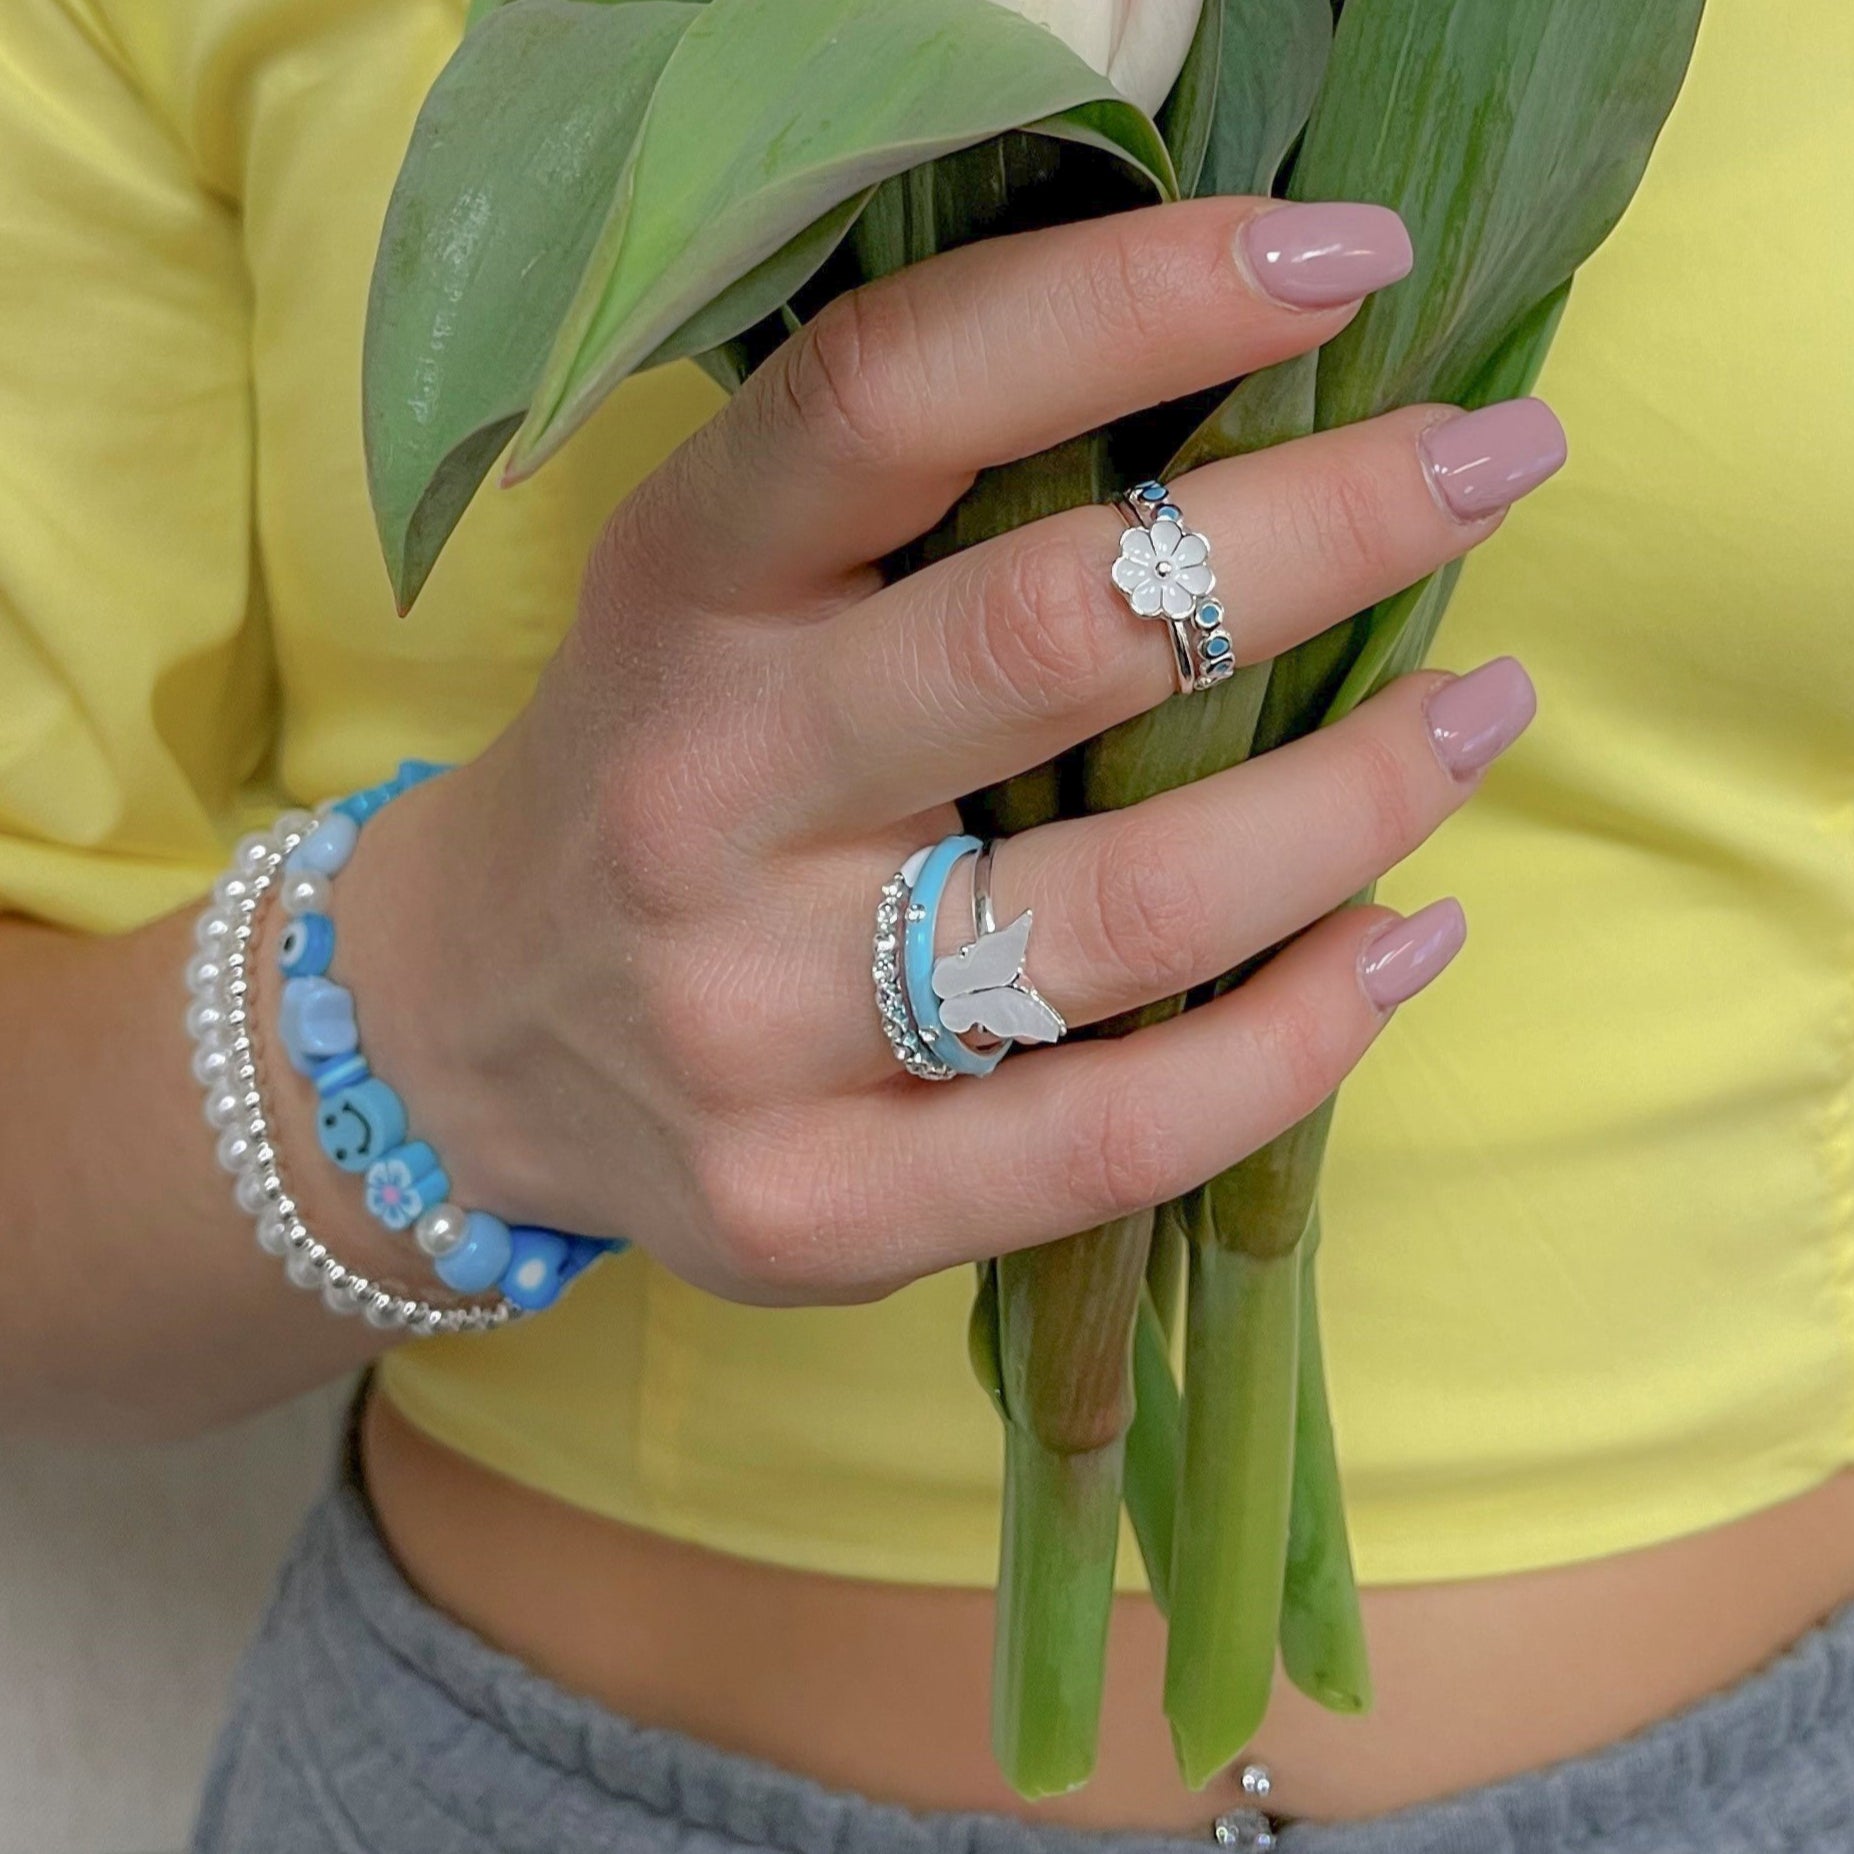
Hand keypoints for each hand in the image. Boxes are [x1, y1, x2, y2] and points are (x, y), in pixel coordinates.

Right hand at [332, 194, 1556, 1306]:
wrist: (469, 1031)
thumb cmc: (653, 778)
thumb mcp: (714, 598)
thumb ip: (907, 521)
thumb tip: (1237, 422)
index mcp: (677, 598)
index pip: (893, 397)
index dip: (1133, 300)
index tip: (1344, 258)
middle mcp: (701, 801)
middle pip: (1050, 640)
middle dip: (1326, 532)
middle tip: (1489, 466)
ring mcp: (749, 1028)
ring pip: (1126, 909)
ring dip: (1361, 798)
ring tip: (1477, 716)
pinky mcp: (811, 1209)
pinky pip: (1115, 1139)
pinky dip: (1302, 1040)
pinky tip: (1401, 944)